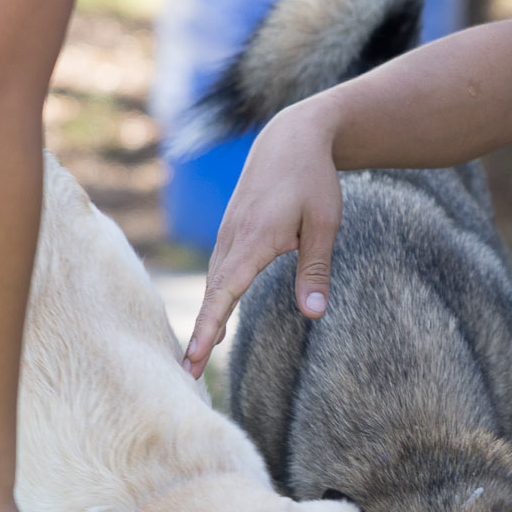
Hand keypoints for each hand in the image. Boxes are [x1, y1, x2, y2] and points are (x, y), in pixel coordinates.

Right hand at [183, 104, 343, 374]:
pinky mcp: (232, 230)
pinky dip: (213, 298)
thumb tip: (314, 314)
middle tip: (187, 374)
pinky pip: (218, 270)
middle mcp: (233, 238)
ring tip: (195, 357)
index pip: (226, 292)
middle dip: (199, 334)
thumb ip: (315, 271)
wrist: (292, 137)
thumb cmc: (313, 179)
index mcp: (254, 239)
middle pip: (211, 294)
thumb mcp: (324, 224)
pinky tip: (214, 321)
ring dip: (204, 318)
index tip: (194, 357)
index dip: (208, 327)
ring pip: (214, 282)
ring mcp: (228, 233)